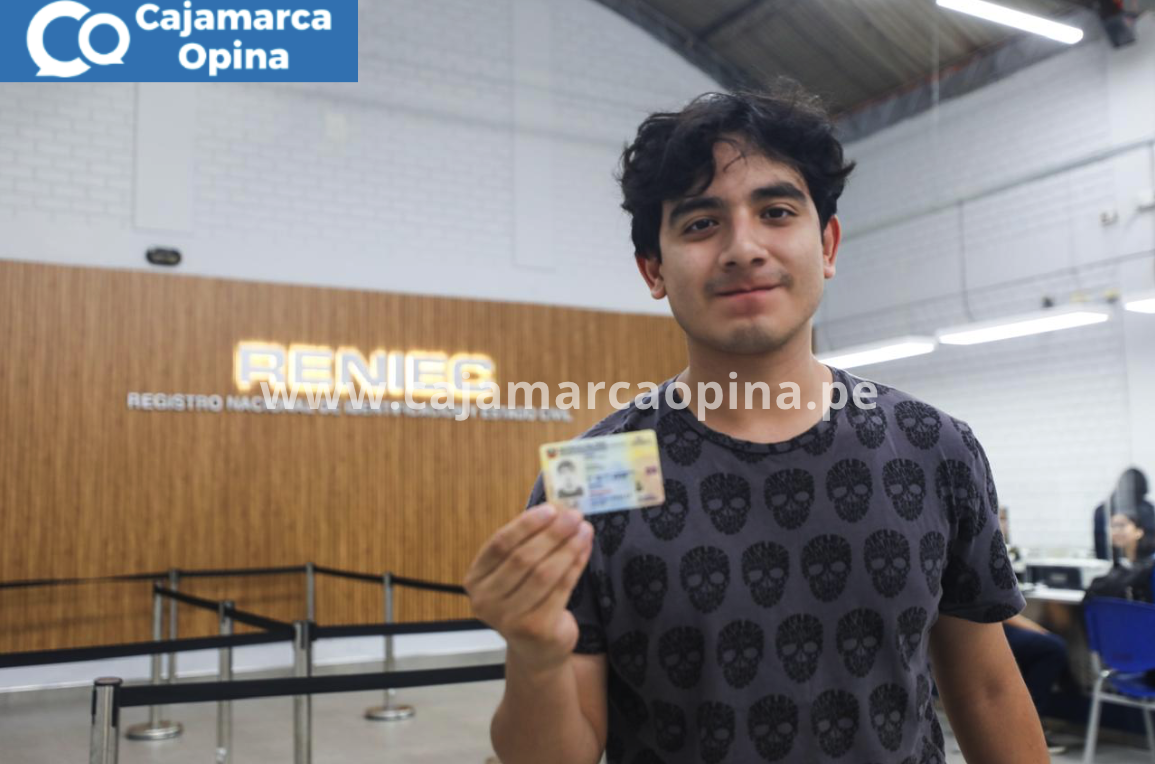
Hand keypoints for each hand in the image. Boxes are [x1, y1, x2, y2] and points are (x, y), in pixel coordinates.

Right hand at [464, 504, 593, 673]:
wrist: (535, 648)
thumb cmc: (525, 599)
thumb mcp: (515, 572)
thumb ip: (527, 543)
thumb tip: (558, 509)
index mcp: (475, 580)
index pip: (500, 544)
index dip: (526, 524)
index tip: (551, 509)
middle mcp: (486, 601)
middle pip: (523, 558)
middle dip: (552, 533)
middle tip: (574, 516)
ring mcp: (509, 619)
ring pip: (544, 573)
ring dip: (568, 547)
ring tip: (584, 529)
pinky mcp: (536, 629)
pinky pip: (561, 589)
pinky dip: (576, 565)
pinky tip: (585, 549)